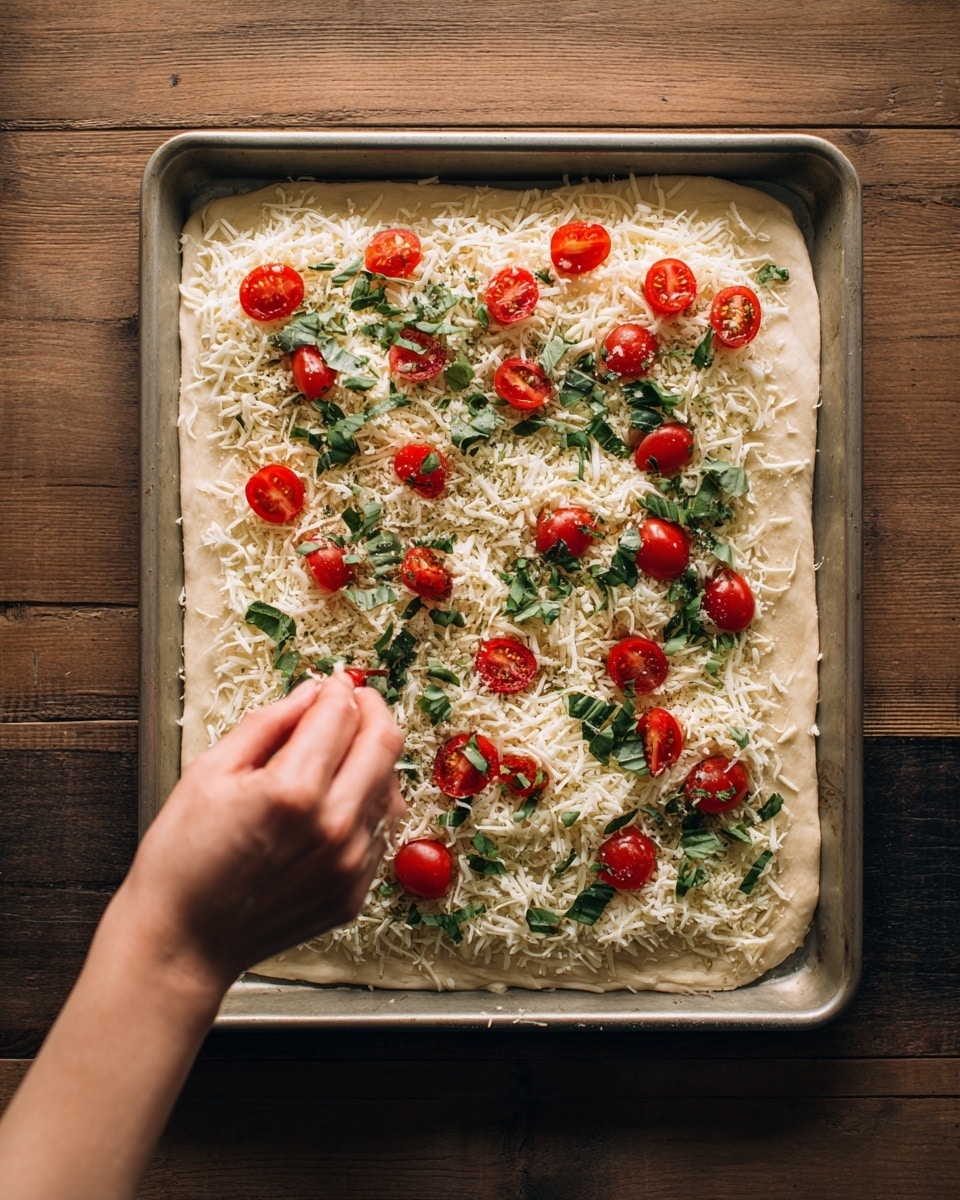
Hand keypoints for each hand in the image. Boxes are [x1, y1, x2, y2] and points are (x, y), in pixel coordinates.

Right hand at [113, 674, 404, 994]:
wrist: (182, 943)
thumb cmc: (183, 860)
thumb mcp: (210, 771)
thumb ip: (268, 723)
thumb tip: (311, 693)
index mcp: (294, 790)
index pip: (341, 714)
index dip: (339, 689)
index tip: (333, 682)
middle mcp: (334, 826)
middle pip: (385, 743)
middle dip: (371, 710)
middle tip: (353, 701)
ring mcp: (351, 864)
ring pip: (391, 787)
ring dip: (373, 757)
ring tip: (342, 752)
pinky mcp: (355, 892)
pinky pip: (381, 830)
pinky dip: (368, 803)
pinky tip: (338, 799)